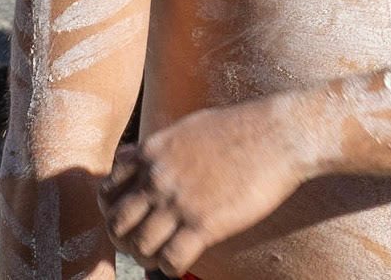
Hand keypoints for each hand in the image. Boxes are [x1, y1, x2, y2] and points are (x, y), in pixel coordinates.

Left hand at [98, 99, 308, 275]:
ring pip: (138, 246)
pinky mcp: (204, 225)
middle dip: (124, 238)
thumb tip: (133, 157)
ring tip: (161, 254)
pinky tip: (181, 261)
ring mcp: (179, 203)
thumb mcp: (190, 126)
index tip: (132, 216)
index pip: (108, 192)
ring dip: (146, 256)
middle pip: (116, 224)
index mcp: (153, 153)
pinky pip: (169, 261)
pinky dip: (169, 268)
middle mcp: (158, 179)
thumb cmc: (244, 126)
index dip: (115, 209)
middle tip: (142, 241)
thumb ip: (158, 145)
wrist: (282, 133)